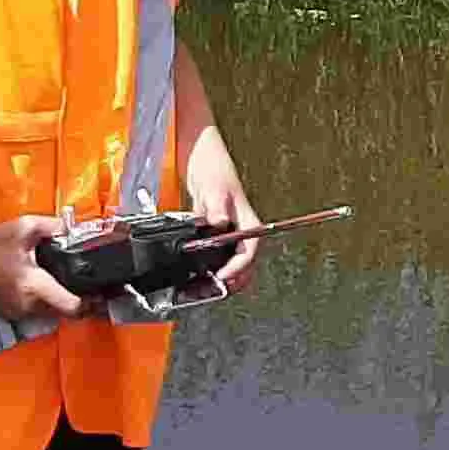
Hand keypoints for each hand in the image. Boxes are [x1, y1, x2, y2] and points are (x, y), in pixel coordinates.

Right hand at [0, 214, 85, 321]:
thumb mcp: (25, 227)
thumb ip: (55, 227)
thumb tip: (75, 229)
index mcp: (34, 285)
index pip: (72, 307)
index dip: (90, 304)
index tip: (100, 294)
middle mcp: (27, 305)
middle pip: (64, 314)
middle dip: (78, 303)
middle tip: (88, 288)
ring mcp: (16, 312)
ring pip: (49, 315)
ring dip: (60, 304)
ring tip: (67, 284)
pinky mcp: (7, 313)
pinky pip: (34, 313)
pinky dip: (43, 303)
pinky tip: (44, 287)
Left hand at [182, 142, 260, 292]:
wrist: (203, 159)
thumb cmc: (215, 169)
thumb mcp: (215, 188)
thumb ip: (217, 207)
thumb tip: (218, 223)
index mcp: (248, 223)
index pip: (248, 253)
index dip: (236, 268)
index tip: (221, 276)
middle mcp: (242, 231)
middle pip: (245, 265)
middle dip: (233, 280)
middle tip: (215, 290)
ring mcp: (229, 233)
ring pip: (233, 263)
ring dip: (224, 277)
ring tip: (207, 287)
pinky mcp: (217, 234)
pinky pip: (220, 257)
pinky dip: (212, 268)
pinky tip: (200, 274)